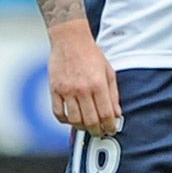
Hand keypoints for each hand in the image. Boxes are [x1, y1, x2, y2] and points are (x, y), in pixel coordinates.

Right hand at [47, 20, 121, 136]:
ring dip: (82, 127)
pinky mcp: (54, 89)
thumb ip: (113, 94)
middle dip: (97, 131)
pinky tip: (71, 119)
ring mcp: (67, 90)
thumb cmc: (91, 54)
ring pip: (74, 120)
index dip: (110, 126)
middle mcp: (82, 89)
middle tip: (100, 132)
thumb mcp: (108, 71)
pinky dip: (65, 120)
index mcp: (98, 84)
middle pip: (90, 121)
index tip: (111, 129)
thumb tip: (117, 114)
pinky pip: (58, 113)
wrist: (70, 40)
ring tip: (87, 126)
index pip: (106, 114)